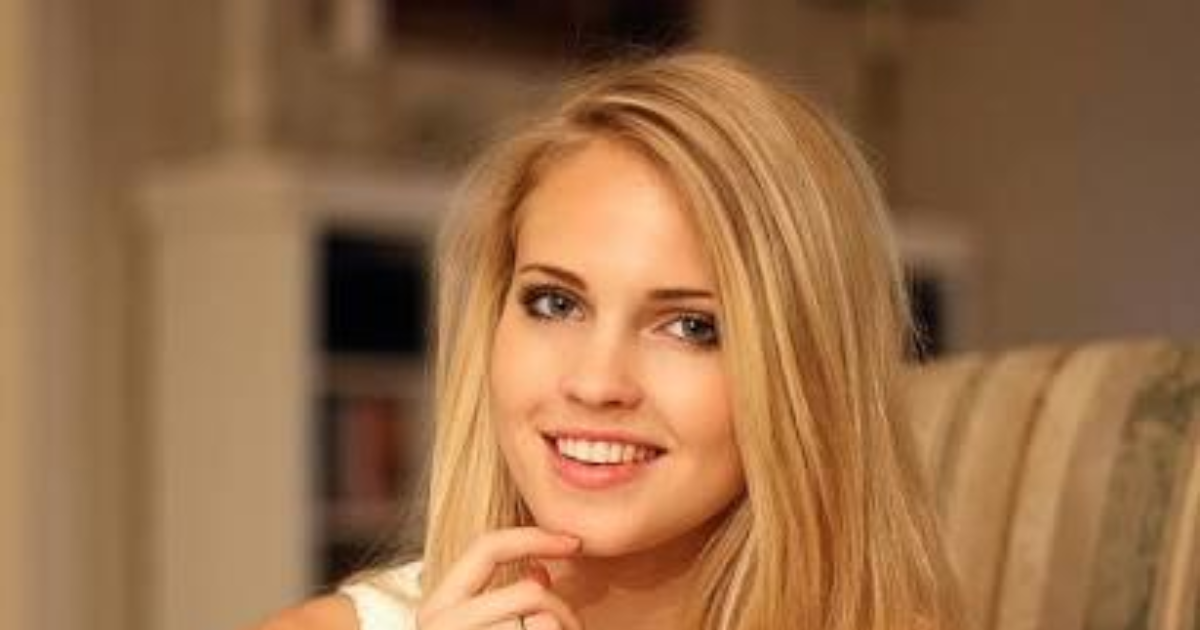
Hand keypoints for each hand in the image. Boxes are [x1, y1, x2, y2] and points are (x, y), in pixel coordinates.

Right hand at [416, 527, 582, 629]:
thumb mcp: (487, 623)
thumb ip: (504, 595)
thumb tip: (540, 573)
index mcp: (437, 607)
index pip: (487, 547)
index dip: (534, 538)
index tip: (574, 541)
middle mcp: (439, 623)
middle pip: (529, 591)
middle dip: (561, 608)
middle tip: (574, 627)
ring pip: (544, 621)